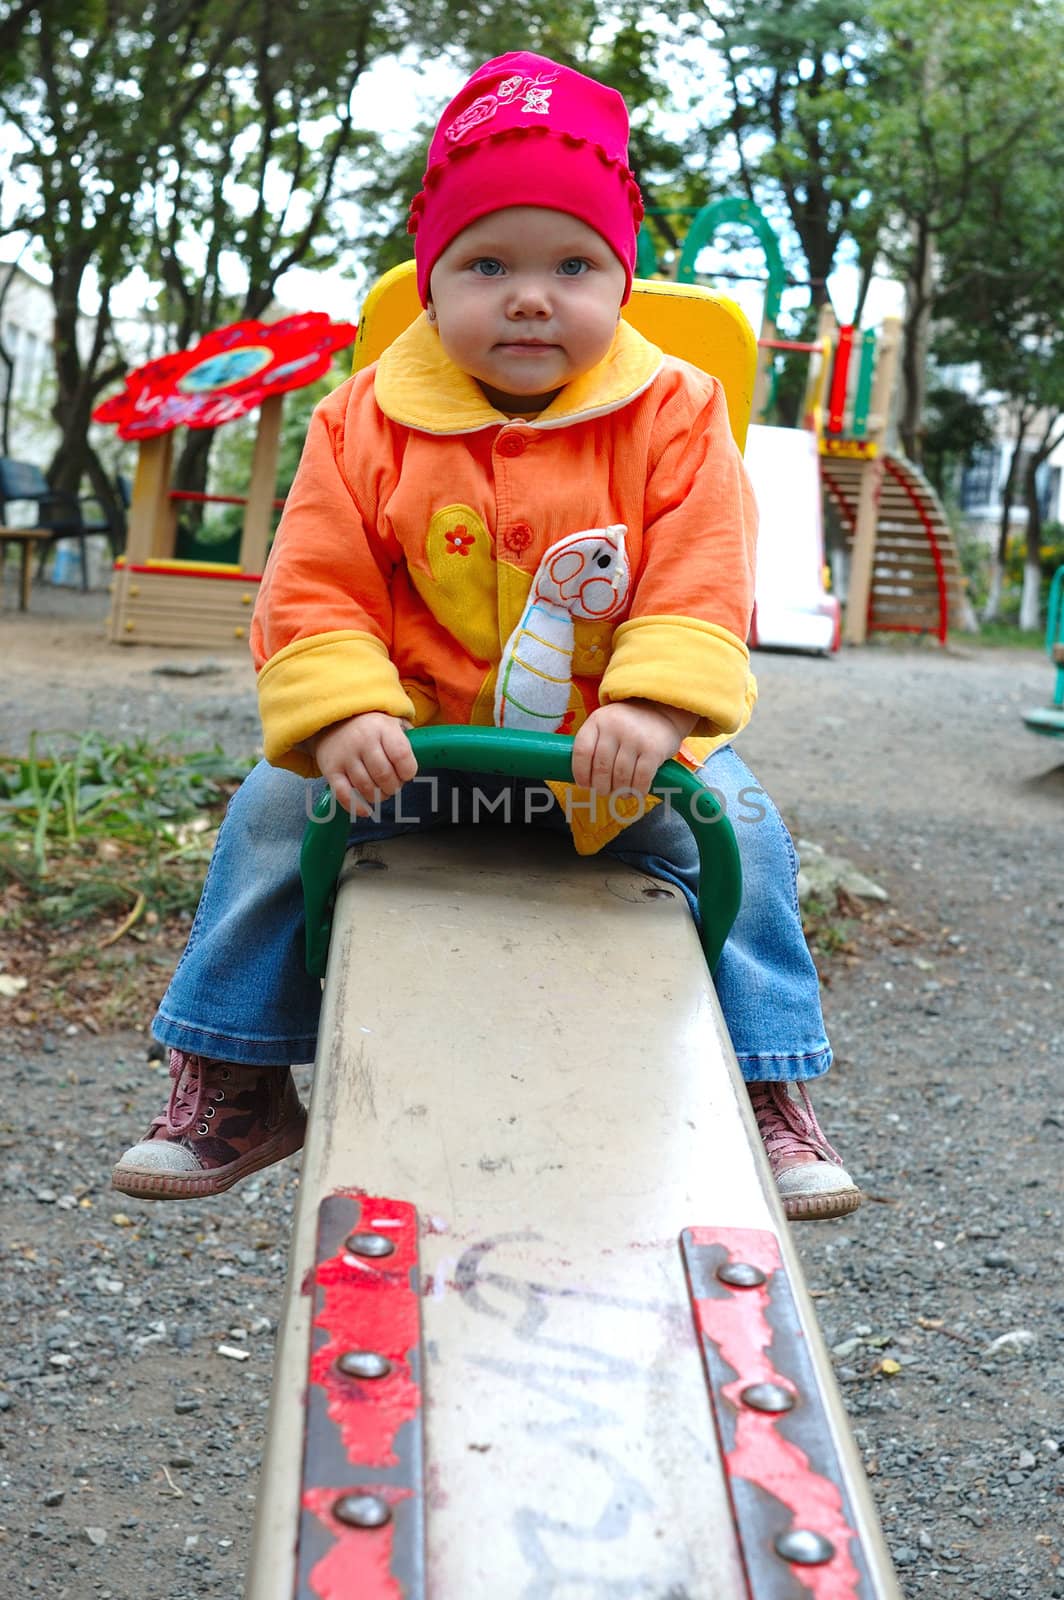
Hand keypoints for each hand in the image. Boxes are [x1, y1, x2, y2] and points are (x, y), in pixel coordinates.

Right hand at [309, 713, 416, 817]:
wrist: (333, 721)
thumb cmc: (370, 727)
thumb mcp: (391, 722)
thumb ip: (408, 738)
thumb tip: (426, 755)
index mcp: (382, 728)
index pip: (401, 755)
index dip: (408, 771)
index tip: (407, 774)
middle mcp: (363, 741)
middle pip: (384, 775)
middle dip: (393, 787)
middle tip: (393, 786)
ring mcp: (345, 756)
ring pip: (366, 787)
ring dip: (378, 797)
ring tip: (381, 793)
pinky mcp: (331, 769)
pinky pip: (344, 794)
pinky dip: (356, 806)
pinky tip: (365, 810)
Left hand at [571, 699, 696, 797]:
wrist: (662, 709)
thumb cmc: (629, 724)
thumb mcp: (606, 724)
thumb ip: (594, 745)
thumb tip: (585, 779)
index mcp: (597, 721)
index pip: (582, 751)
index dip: (580, 773)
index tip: (584, 784)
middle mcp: (615, 727)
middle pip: (601, 767)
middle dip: (601, 786)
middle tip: (604, 791)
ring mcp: (635, 737)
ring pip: (620, 776)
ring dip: (619, 790)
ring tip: (621, 793)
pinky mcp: (653, 749)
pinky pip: (641, 778)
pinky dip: (637, 790)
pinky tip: (636, 792)